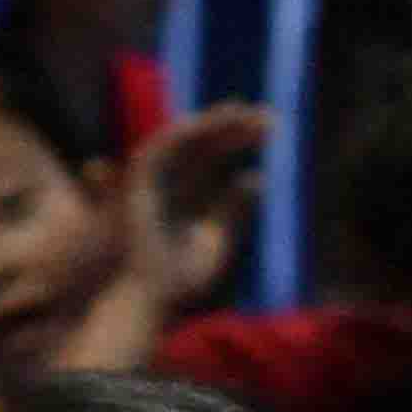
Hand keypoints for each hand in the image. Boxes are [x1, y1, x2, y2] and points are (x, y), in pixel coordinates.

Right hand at [117, 100, 274, 316]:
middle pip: (203, 142)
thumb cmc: (177, 280)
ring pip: (181, 139)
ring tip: (242, 111)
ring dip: (211, 123)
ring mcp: (151, 182)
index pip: (214, 154)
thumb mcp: (215, 241)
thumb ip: (232, 211)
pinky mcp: (136, 186)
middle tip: (270, 115)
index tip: (275, 127)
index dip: (241, 137)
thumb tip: (256, 178)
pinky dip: (178, 135)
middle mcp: (168, 182)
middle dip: (235, 125)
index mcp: (186, 193)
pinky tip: (205, 125)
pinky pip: (157, 150)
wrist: (149, 300)